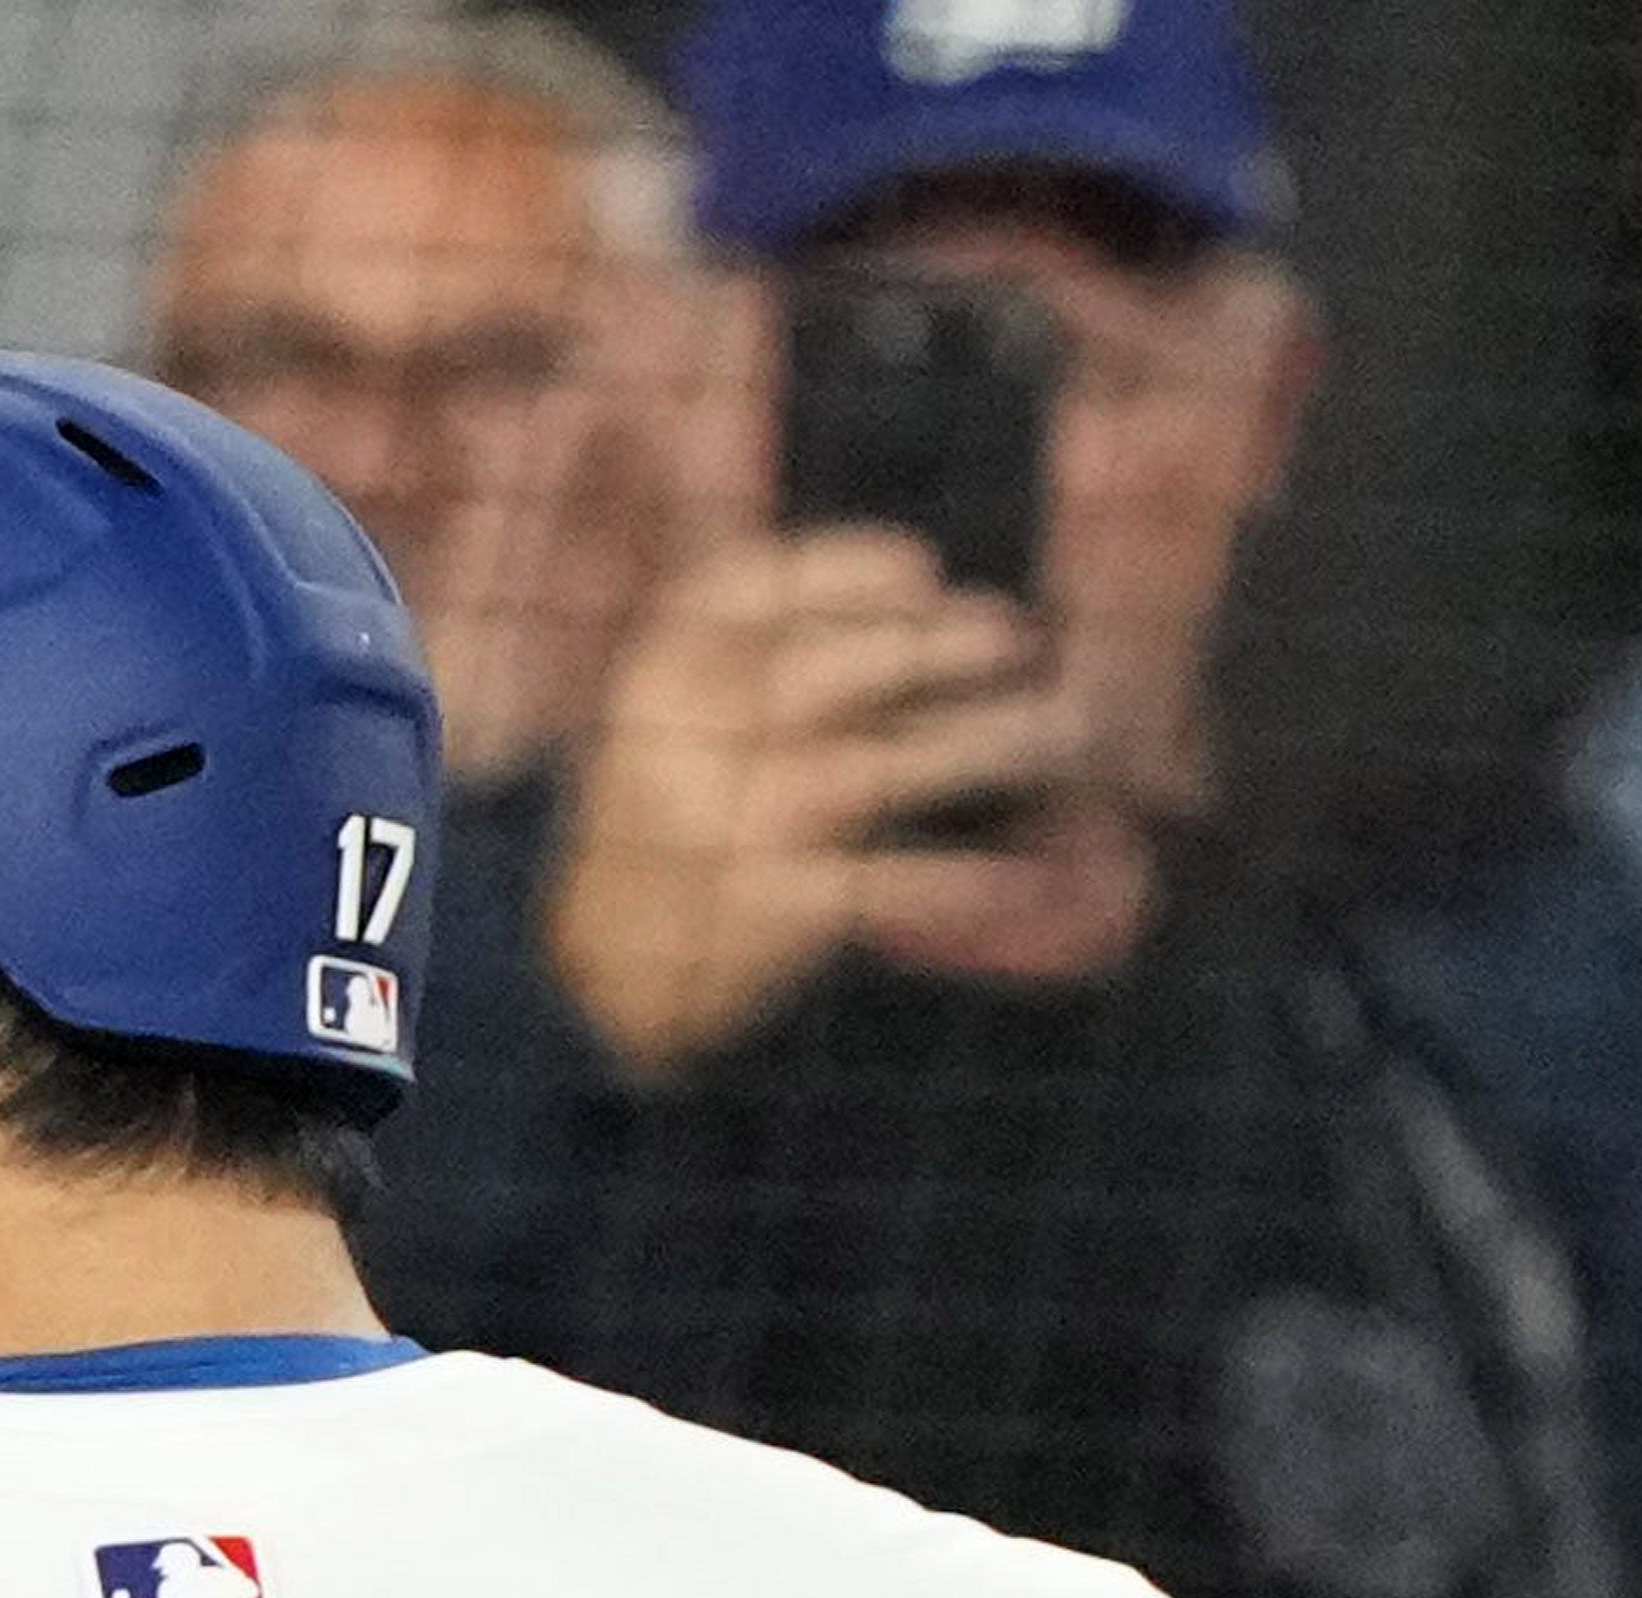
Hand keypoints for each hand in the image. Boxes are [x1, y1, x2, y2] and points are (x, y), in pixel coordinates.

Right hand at [538, 522, 1090, 1077]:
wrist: (583, 982)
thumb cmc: (655, 833)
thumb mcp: (663, 727)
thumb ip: (745, 664)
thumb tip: (919, 608)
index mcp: (656, 685)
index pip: (746, 596)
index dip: (841, 573)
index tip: (919, 571)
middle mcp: (693, 749)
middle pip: (835, 673)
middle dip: (938, 648)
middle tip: (1015, 637)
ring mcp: (734, 830)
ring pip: (882, 771)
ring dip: (985, 744)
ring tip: (1058, 726)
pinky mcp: (771, 911)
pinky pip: (891, 884)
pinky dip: (966, 882)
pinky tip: (1024, 875)